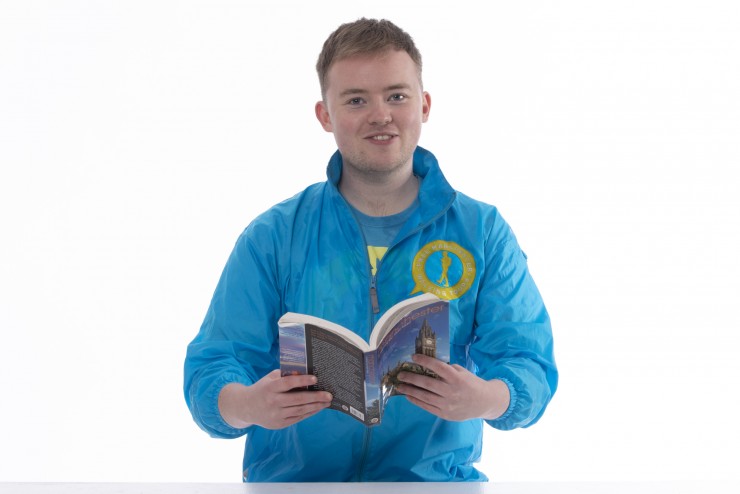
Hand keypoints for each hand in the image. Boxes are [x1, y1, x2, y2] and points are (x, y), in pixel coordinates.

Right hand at [218, 370, 332, 429]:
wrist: (246, 408)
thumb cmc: (262, 389)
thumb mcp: (270, 379)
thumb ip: (285, 375)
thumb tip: (303, 372)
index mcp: (270, 388)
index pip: (288, 383)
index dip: (302, 380)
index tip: (316, 378)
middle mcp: (273, 402)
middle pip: (298, 399)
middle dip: (316, 397)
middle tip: (329, 395)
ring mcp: (276, 415)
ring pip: (300, 410)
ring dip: (316, 406)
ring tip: (327, 402)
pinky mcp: (279, 424)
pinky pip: (297, 418)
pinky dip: (309, 413)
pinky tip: (317, 408)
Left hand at [397, 354, 509, 421]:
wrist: (485, 403)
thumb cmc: (471, 383)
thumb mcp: (462, 372)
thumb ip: (447, 369)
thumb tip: (428, 364)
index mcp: (456, 378)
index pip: (437, 367)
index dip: (424, 361)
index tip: (413, 357)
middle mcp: (451, 391)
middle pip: (427, 383)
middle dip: (411, 377)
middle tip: (400, 374)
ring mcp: (448, 404)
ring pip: (424, 396)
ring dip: (410, 390)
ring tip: (400, 385)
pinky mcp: (445, 414)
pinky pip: (427, 407)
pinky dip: (416, 401)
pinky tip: (408, 396)